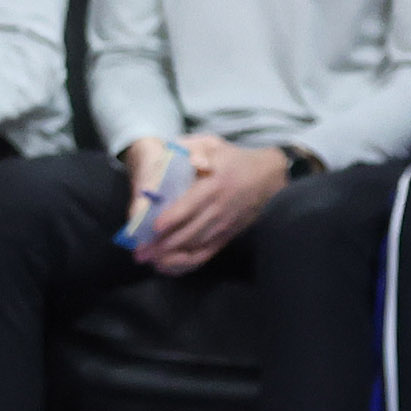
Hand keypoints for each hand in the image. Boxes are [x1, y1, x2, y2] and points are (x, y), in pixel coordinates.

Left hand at [135, 136, 289, 275]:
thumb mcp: (213, 144)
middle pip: (190, 231)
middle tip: (140, 251)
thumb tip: (179, 154)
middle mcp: (219, 209)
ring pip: (196, 245)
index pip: (190, 205)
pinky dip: (187, 262)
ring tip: (149, 260)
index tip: (153, 227)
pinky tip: (169, 265)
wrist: (269, 177)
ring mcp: (224, 225)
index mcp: (213, 185)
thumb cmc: (233, 159)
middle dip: (164, 244)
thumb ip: (192, 147)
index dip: (172, 218)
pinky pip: (207, 254)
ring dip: (172, 255)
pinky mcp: (228, 236)